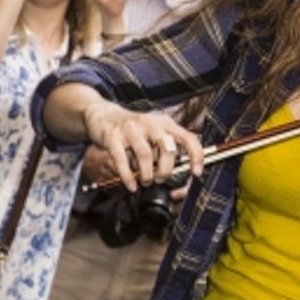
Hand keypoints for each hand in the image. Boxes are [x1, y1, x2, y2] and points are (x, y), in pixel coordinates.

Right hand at [82, 100, 203, 191]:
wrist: (103, 114)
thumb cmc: (133, 129)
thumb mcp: (154, 132)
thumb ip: (166, 149)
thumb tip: (181, 176)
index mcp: (164, 123)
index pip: (188, 137)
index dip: (196, 156)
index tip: (196, 173)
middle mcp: (150, 123)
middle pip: (168, 149)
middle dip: (166, 170)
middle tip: (160, 180)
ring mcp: (131, 129)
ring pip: (146, 155)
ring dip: (148, 174)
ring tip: (146, 182)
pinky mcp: (113, 136)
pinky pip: (122, 160)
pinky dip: (128, 176)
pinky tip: (132, 185)